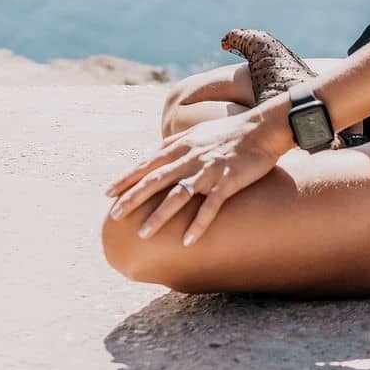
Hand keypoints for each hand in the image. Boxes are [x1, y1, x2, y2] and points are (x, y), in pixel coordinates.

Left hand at [103, 111, 283, 246]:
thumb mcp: (195, 133)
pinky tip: (187, 240)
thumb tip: (152, 154)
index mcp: (181, 146)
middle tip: (115, 215)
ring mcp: (208, 171)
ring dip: (159, 215)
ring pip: (178, 195)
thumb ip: (172, 143)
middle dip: (133, 198)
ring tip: (143, 233)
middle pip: (156, 180)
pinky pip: (210, 206)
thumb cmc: (227, 132)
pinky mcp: (227, 182)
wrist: (261, 129)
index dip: (127, 179)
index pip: (147, 164)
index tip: (108, 193)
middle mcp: (190, 158)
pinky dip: (198, 223)